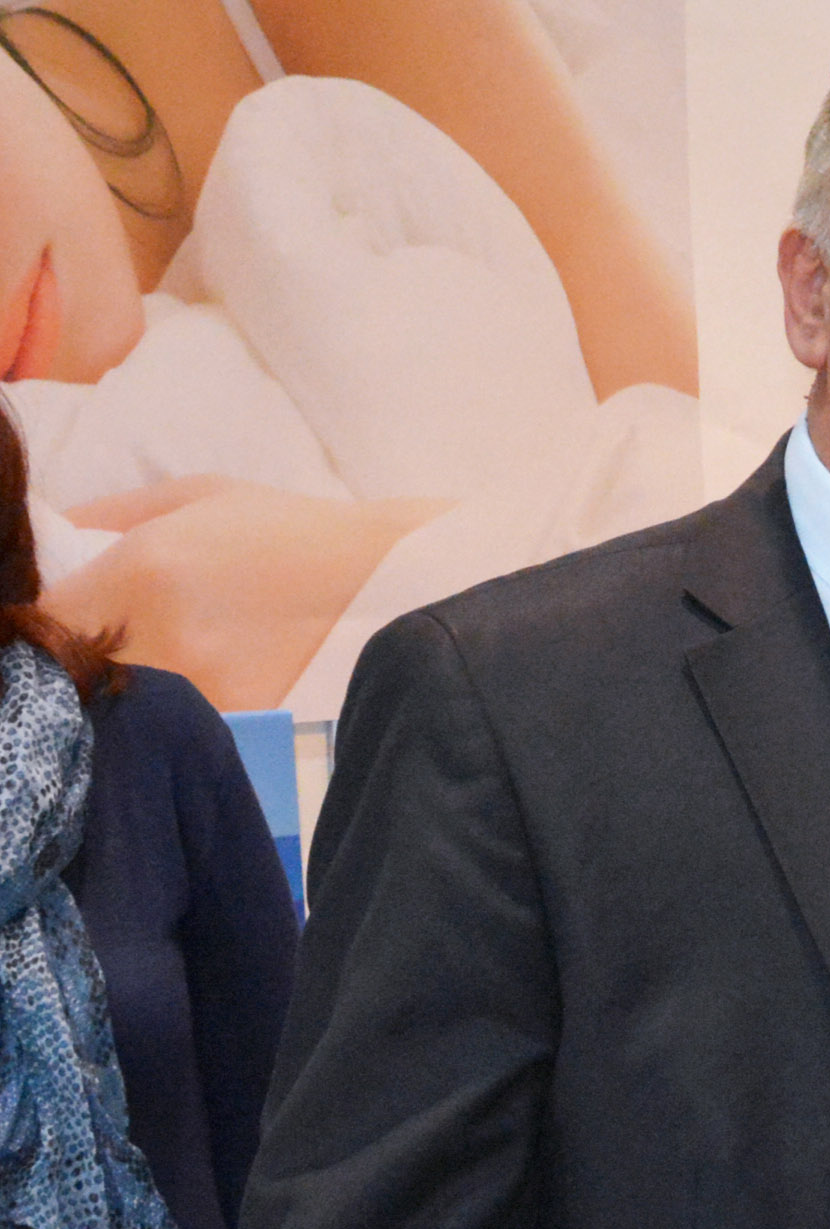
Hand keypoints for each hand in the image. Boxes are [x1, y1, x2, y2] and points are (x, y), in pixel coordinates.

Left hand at [42, 478, 439, 708]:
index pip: (37, 626)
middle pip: (69, 681)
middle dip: (71, 670)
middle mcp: (165, 644)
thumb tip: (39, 541)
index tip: (44, 634)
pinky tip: (194, 698)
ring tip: (154, 676)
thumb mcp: (197, 495)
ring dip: (120, 700)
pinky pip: (175, 732)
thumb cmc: (292, 530)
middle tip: (94, 657)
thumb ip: (104, 515)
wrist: (395, 585)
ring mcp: (204, 697)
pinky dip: (170, 722)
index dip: (32, 635)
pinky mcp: (238, 733)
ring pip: (120, 714)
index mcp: (143, 574)